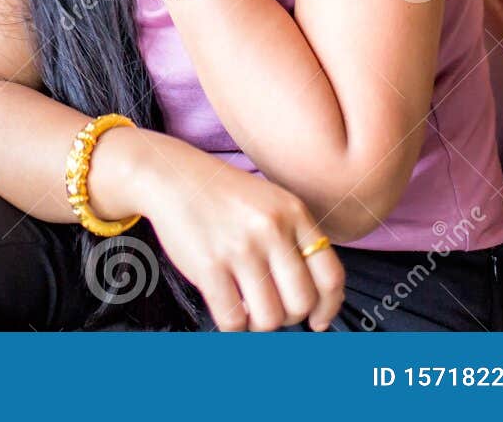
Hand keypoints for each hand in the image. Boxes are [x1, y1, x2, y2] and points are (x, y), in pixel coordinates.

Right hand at [123, 130, 344, 331]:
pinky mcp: (209, 266)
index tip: (317, 321)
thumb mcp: (271, 202)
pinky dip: (234, 327)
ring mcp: (240, 248)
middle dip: (289, 317)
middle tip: (271, 310)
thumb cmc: (222, 195)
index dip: (328, 307)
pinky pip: (233, 319)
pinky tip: (227, 310)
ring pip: (269, 318)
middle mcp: (271, 229)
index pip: (330, 276)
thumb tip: (314, 298)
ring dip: (259, 324)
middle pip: (301, 302)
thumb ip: (295, 240)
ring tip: (246, 310)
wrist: (171, 176)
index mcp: (294, 213)